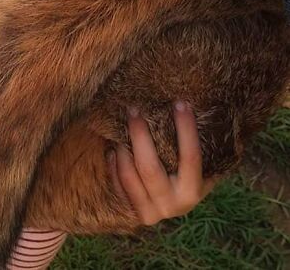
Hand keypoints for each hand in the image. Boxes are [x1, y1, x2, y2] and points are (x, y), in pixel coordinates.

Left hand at [107, 101, 216, 224]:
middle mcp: (172, 205)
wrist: (172, 206)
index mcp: (192, 192)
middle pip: (149, 167)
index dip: (186, 129)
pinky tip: (113, 148)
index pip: (191, 157)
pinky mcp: (131, 213)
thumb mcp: (201, 169)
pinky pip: (116, 184)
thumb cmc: (186, 177)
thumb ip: (202, 148)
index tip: (180, 103)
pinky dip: (113, 164)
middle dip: (139, 135)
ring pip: (129, 175)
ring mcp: (150, 212)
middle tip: (134, 109)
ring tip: (121, 126)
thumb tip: (198, 106)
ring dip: (122, 148)